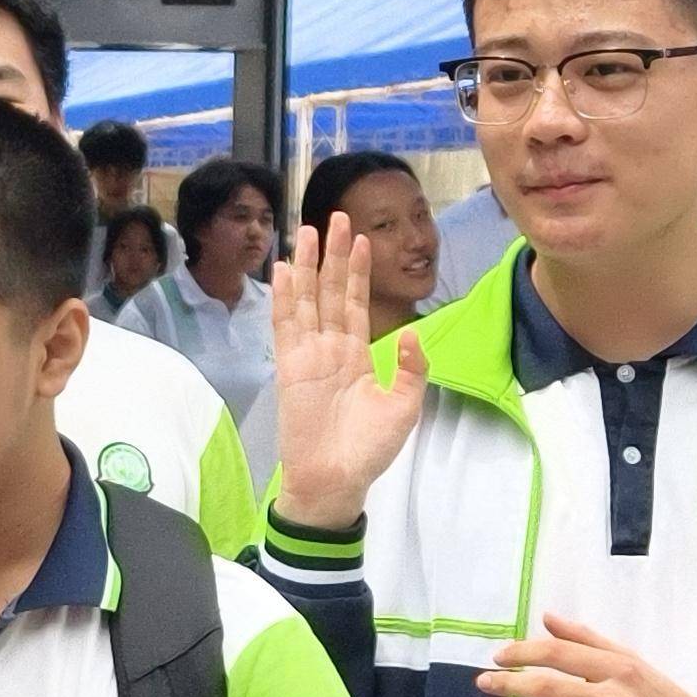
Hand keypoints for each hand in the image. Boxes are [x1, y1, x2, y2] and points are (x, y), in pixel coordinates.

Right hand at [269, 215, 424, 531]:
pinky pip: (286, 326)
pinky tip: (285, 270)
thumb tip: (411, 332)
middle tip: (339, 216)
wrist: (336, 480)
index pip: (357, 303)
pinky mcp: (290, 368)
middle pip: (331, 292)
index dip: (359, 272)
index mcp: (356, 356)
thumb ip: (411, 368)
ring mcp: (307, 356)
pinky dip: (285, 297)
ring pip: (307, 300)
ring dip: (308, 266)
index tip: (363, 238)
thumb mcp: (405, 406)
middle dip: (335, 255)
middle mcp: (330, 349)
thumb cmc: (370, 449)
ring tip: (309, 231)